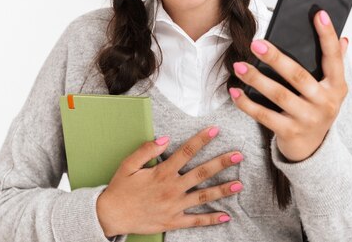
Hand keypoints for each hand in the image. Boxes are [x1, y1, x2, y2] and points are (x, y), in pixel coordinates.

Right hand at [96, 126, 243, 236]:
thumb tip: (165, 138)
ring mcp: (174, 206)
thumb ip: (146, 150)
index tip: (215, 130)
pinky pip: (196, 220)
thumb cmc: (120, 189)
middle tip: (238, 155)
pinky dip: (211, 219)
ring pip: (203, 196)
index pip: (186, 152)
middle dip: (221, 163)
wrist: (111, 216)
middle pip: (201, 173)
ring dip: (222, 190)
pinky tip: (225, 216)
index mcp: (162, 172)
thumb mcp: (128, 165)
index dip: (202, 139)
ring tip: (239, 184)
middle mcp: (172, 188)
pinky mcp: (173, 221)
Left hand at [229, 9, 348, 162]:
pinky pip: (264, 116)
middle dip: (276, 58)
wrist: (313, 151)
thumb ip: (334, 65)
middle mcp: (325, 103)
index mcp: (336, 87)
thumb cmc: (317, 111)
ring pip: (278, 95)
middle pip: (298, 76)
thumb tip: (343, 39)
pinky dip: (247, 103)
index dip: (327, 35)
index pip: (333, 57)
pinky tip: (235, 91)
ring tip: (239, 65)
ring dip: (256, 78)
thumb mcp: (331, 90)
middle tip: (256, 43)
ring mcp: (307, 119)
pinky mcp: (289, 132)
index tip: (317, 14)